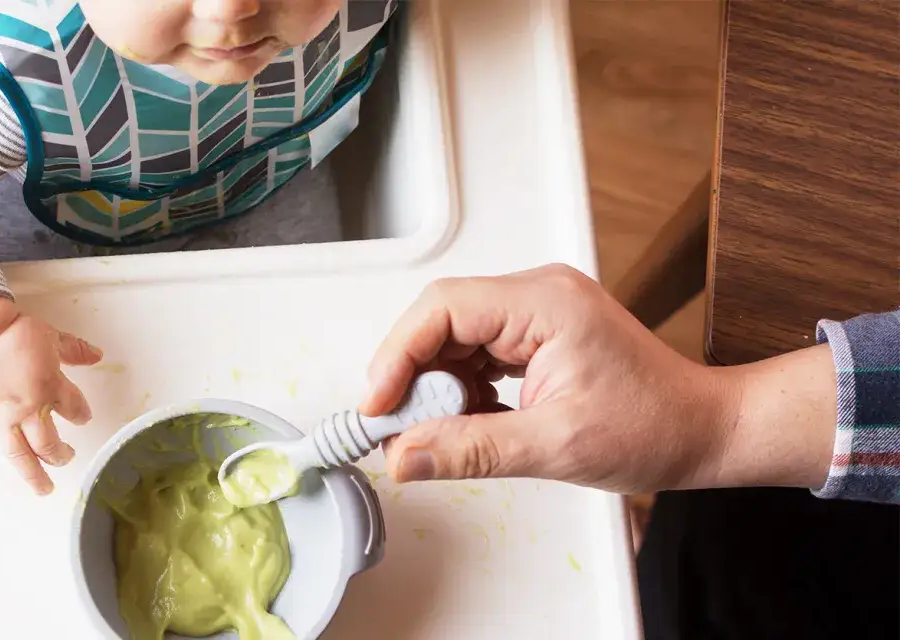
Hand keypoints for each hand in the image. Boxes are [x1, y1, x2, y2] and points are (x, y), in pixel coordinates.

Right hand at [0, 298, 102, 494]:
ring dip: (33, 476)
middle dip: (60, 456)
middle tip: (66, 459)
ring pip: (20, 456)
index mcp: (51, 388)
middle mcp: (28, 410)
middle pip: (49, 444)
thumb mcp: (52, 336)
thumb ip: (75, 350)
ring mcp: (0, 418)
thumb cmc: (13, 331)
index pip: (74, 409)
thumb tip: (98, 355)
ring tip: (44, 490)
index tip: (82, 418)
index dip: (81, 415)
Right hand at [360, 264, 834, 494]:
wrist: (704, 430)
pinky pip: (475, 352)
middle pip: (440, 319)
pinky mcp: (535, 334)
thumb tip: (404, 456)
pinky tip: (466, 420)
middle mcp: (537, 294)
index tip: (378, 406)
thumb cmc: (654, 427)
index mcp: (544, 303)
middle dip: (411, 373)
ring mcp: (536, 312)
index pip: (442, 309)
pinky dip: (460, 388)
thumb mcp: (555, 446)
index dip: (397, 355)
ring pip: (453, 337)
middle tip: (395, 426)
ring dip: (435, 385)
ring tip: (436, 430)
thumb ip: (471, 448)